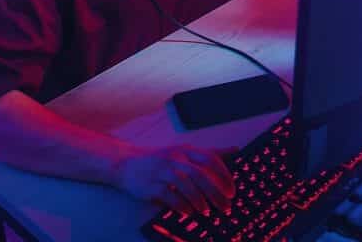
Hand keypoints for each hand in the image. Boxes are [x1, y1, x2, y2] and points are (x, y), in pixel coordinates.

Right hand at [115, 145, 234, 214]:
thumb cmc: (161, 159)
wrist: (126, 163)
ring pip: (185, 184)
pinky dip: (180, 204)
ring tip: (206, 211)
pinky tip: (188, 212)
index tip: (232, 190)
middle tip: (225, 206)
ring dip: (199, 199)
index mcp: (186, 150)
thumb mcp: (184, 152)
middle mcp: (175, 158)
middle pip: (200, 174)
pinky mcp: (150, 184)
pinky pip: (168, 195)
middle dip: (215, 192)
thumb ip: (209, 153)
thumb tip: (235, 149)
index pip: (210, 159)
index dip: (223, 175)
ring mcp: (162, 170)